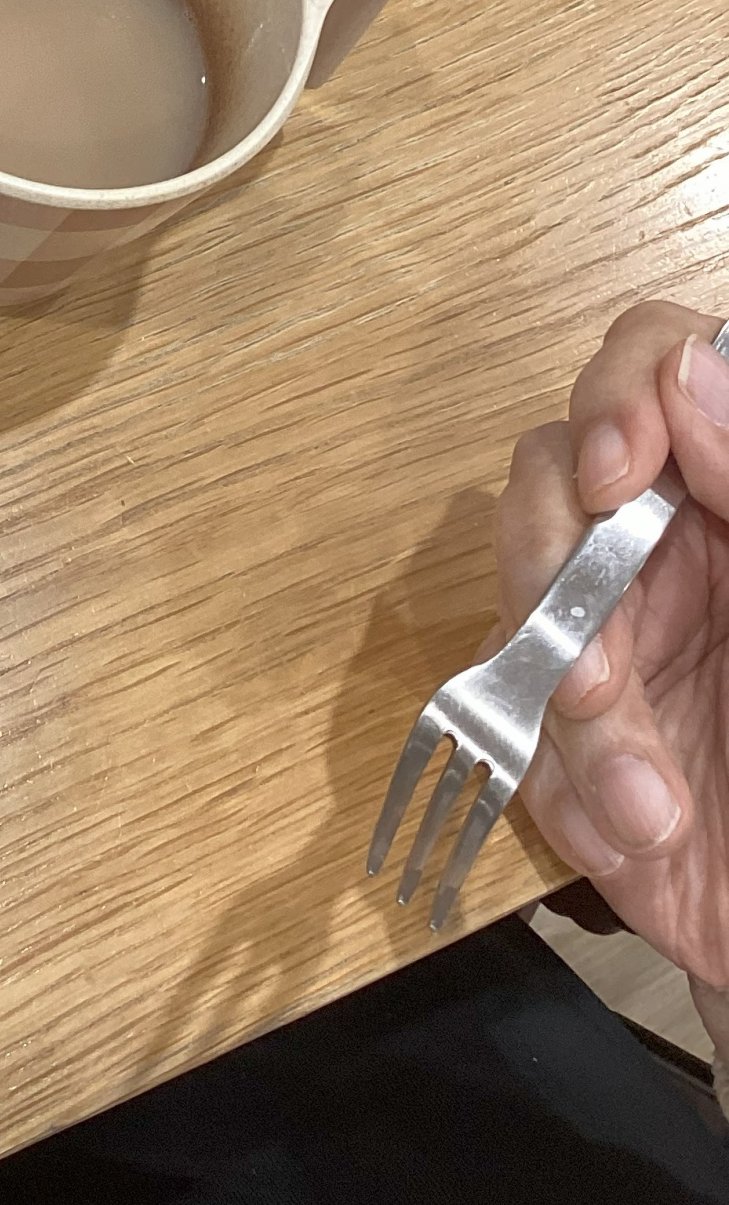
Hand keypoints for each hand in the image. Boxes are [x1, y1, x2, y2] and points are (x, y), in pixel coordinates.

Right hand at [497, 302, 728, 1039]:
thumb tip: (688, 370)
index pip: (653, 368)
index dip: (615, 394)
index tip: (615, 473)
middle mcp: (676, 543)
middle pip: (551, 477)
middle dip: (558, 577)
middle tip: (603, 677)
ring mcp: (616, 636)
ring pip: (522, 612)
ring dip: (577, 720)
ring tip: (655, 808)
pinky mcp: (570, 736)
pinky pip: (517, 733)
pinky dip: (572, 791)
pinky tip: (645, 836)